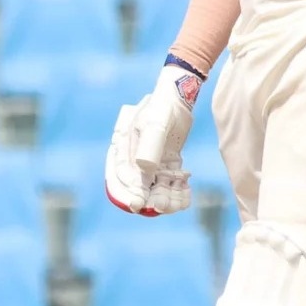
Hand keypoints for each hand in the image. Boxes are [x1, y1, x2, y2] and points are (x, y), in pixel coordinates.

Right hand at [104, 63, 201, 215]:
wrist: (178, 99)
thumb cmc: (161, 108)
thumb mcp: (154, 124)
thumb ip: (149, 146)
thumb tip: (144, 169)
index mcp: (123, 149)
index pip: (119, 177)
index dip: (126, 193)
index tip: (137, 204)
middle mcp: (135, 159)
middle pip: (137, 187)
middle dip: (149, 200)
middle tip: (163, 206)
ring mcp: (151, 163)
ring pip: (155, 188)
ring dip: (165, 198)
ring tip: (179, 202)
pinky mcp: (166, 164)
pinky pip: (169, 184)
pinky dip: (177, 192)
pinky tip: (186, 194)